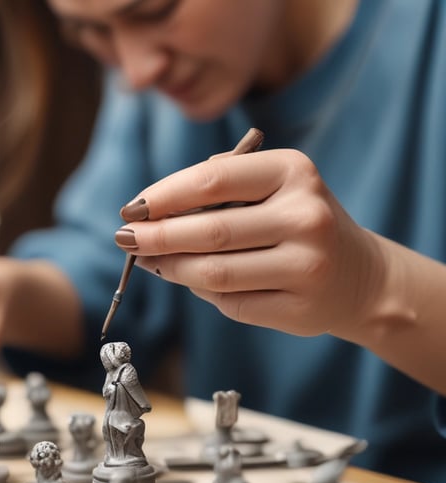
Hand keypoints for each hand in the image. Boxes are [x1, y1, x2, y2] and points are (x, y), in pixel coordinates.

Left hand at [116, 149, 385, 336]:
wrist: (359, 276)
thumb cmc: (295, 223)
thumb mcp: (270, 190)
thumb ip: (215, 194)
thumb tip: (145, 215)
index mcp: (293, 172)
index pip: (211, 180)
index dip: (162, 196)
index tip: (130, 209)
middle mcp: (306, 216)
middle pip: (208, 231)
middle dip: (155, 236)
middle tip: (124, 239)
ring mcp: (308, 266)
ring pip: (213, 273)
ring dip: (170, 268)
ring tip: (148, 261)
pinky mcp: (300, 309)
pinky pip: (230, 303)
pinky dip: (202, 292)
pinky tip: (191, 281)